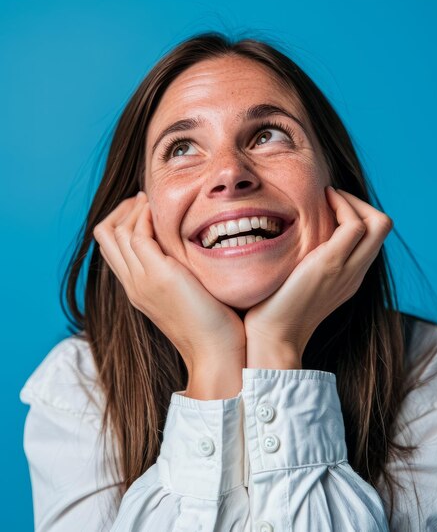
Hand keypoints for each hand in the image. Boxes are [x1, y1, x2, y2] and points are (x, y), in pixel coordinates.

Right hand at [92, 192, 245, 386]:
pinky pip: (138, 236)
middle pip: (105, 235)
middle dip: (122, 210)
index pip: (111, 246)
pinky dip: (146, 217)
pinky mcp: (159, 277)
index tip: (145, 207)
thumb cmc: (212, 325)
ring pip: (115, 232)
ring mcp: (142, 281)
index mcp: (138, 288)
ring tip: (153, 200)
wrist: (216, 353)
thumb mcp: (188, 293)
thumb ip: (178, 273)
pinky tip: (163, 213)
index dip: (123, 220)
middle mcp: (133, 283)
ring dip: (134, 209)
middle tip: (145, 199)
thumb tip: (186, 250)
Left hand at [243, 187, 393, 366]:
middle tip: (330, 198)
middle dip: (359, 202)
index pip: (372, 236)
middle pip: (383, 226)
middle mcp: (355, 272)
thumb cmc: (274, 308)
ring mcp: (347, 269)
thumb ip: (306, 261)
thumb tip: (291, 237)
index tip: (328, 205)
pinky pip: (354, 225)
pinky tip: (320, 203)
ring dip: (352, 200)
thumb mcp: (297, 280)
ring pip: (379, 223)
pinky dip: (342, 205)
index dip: (356, 213)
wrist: (273, 337)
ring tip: (326, 198)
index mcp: (350, 276)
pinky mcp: (331, 264)